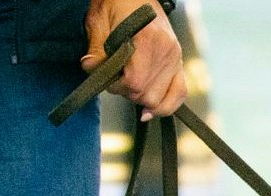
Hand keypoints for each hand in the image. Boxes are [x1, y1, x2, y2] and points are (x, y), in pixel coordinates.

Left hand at [83, 0, 186, 120]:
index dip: (117, 88)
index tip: (108, 81)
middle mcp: (166, 50)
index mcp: (147, 40)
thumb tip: (90, 68)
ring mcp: (175, 57)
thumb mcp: (99, 23)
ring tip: (132, 89)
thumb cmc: (116, 3)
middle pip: (148, 94)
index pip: (135, 83)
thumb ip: (96, 50)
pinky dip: (167, 105)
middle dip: (129, 95)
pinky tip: (152, 110)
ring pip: (161, 99)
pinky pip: (180, 92)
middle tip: (117, 82)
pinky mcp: (178, 60)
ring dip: (144, 100)